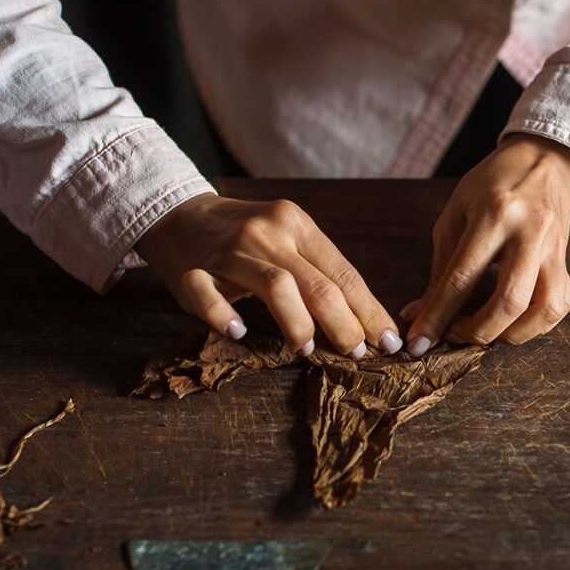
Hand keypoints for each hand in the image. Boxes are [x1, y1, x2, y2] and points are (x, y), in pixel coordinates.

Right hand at [135, 193, 402, 356]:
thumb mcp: (288, 239)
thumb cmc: (247, 238)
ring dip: (298, 325)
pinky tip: (239, 333)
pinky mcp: (192, 271)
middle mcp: (267, 232)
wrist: (180, 216)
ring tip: (307, 350)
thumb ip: (320, 272)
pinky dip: (225, 317)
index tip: (388, 341)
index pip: (344, 273)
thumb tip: (365, 320)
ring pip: (275, 287)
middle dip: (344, 325)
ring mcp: (229, 251)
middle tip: (356, 353)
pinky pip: (209, 296)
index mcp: (296, 224)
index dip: (369, 311)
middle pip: (317, 285)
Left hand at [402, 134, 569, 354]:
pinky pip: (558, 307)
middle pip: (508, 302)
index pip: (461, 278)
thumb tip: (418, 314)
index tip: (418, 342)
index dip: (437, 316)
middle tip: (453, 334)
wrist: (546, 160)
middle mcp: (529, 233)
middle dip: (476, 332)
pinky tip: (512, 322)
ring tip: (485, 330)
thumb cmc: (492, 184)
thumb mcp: (456, 214)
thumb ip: (439, 268)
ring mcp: (555, 249)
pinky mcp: (568, 261)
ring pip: (542, 311)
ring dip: (510, 335)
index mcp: (493, 214)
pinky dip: (535, 325)